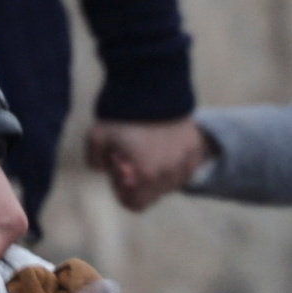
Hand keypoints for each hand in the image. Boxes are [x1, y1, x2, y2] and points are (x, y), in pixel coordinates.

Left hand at [89, 116, 209, 212]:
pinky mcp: (197, 150)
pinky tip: (162, 145)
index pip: (135, 204)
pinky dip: (174, 163)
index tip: (118, 173)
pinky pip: (184, 168)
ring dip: (158, 174)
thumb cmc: (122, 114)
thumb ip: (95, 162)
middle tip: (130, 157)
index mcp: (146, 175)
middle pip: (152, 194)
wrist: (152, 88)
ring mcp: (187, 163)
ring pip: (170, 183)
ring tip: (147, 149)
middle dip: (139, 182)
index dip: (122, 192)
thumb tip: (105, 169)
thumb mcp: (95, 138)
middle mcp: (170, 174)